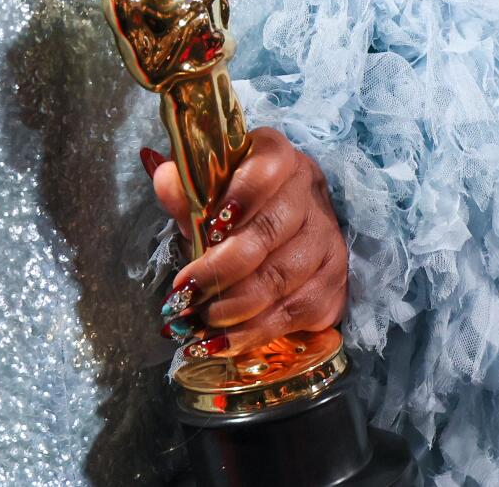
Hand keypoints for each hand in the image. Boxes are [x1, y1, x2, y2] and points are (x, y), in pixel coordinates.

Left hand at [143, 129, 346, 356]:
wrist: (279, 237)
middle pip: (270, 232)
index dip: (239, 197)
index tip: (208, 229)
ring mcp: (327, 238)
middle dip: (222, 268)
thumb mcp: (205, 196)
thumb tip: (164, 179)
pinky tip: (226, 341)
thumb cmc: (233, 211)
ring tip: (200, 321)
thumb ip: (185, 191)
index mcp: (277, 158)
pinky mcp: (334, 282)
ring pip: (283, 277)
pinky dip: (257, 331)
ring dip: (236, 306)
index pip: (266, 169)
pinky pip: (296, 312)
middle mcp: (310, 193)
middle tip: (187, 294)